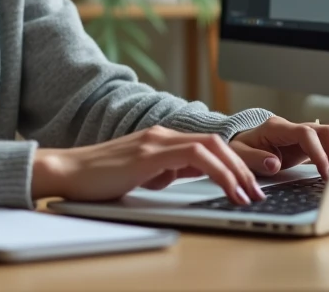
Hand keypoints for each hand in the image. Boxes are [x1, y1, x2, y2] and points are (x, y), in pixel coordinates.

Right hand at [31, 126, 267, 205]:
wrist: (67, 173)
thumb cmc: (98, 180)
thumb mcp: (141, 176)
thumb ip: (165, 172)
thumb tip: (186, 178)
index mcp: (161, 140)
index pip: (209, 145)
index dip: (236, 161)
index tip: (254, 181)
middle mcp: (162, 135)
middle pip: (218, 141)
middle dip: (245, 165)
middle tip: (261, 190)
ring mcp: (156, 141)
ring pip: (212, 146)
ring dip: (237, 170)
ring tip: (251, 194)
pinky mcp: (150, 153)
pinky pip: (196, 156)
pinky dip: (219, 172)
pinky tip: (229, 189)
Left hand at [229, 116, 328, 178]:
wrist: (242, 145)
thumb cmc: (241, 149)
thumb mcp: (240, 155)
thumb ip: (255, 159)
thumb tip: (273, 164)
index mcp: (276, 128)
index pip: (306, 133)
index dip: (318, 152)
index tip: (324, 172)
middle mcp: (293, 128)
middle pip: (325, 131)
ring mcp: (302, 135)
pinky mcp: (308, 144)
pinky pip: (328, 143)